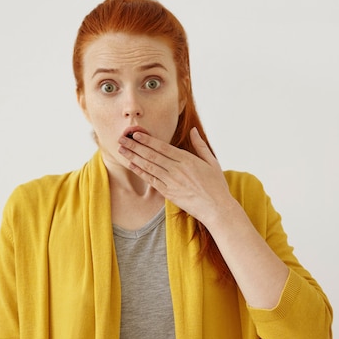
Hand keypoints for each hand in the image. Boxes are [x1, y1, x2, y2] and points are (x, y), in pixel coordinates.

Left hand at [118, 127, 233, 224]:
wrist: (216, 208)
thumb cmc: (216, 185)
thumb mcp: (212, 162)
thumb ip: (200, 145)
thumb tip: (193, 130)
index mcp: (187, 159)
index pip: (162, 147)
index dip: (147, 140)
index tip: (136, 134)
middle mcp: (177, 169)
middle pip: (151, 155)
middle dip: (135, 146)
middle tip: (121, 139)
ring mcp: (171, 181)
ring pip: (148, 166)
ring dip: (133, 157)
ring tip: (122, 149)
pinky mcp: (168, 193)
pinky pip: (151, 180)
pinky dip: (140, 172)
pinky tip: (131, 165)